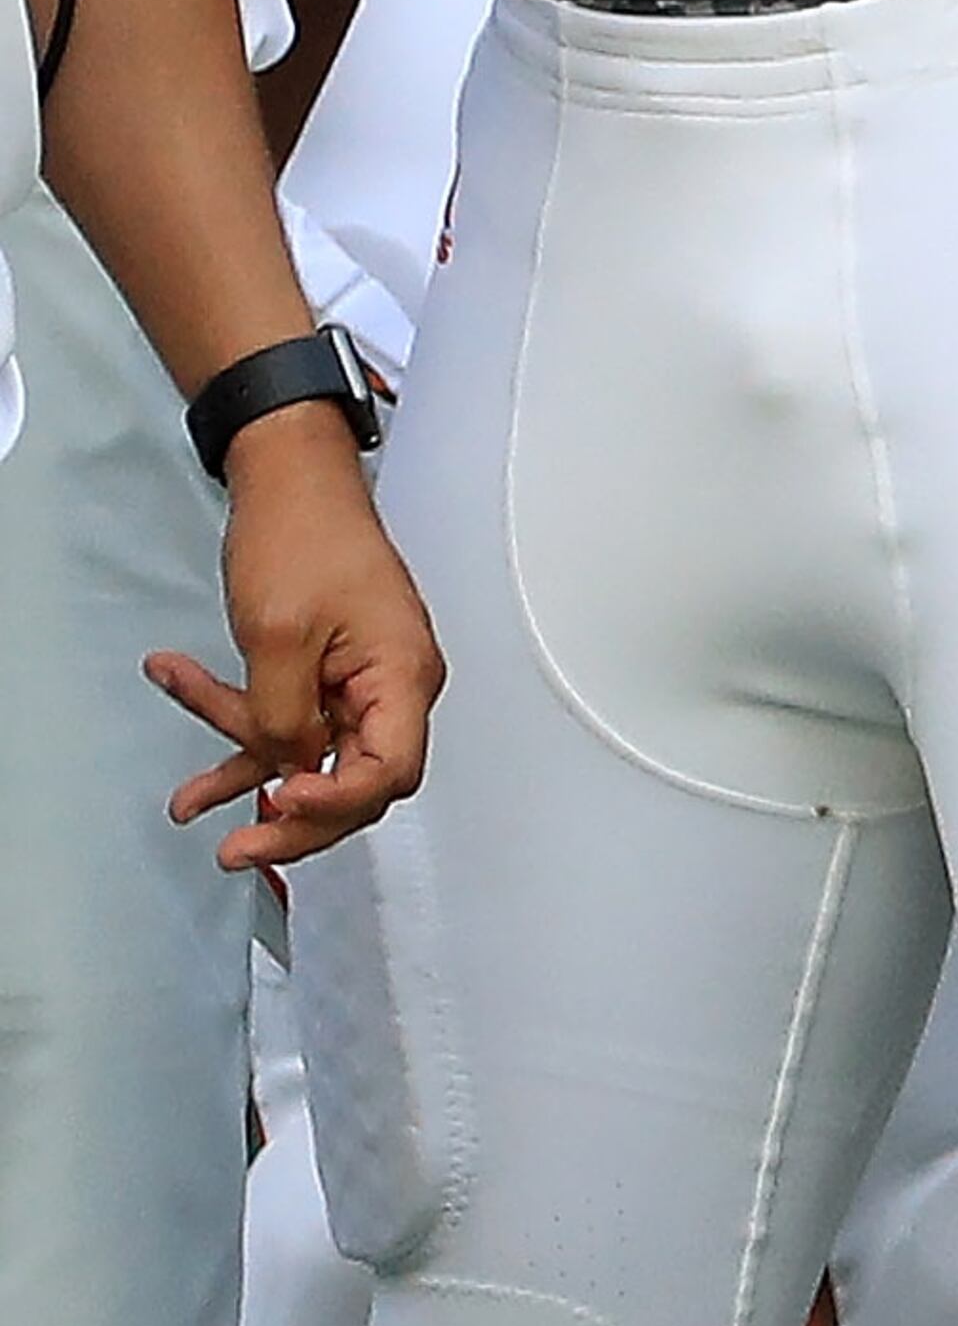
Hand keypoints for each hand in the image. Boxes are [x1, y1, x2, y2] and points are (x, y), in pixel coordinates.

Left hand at [150, 414, 442, 865]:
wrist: (286, 478)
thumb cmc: (302, 534)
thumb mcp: (277, 636)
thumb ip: (282, 717)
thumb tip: (287, 767)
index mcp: (403, 675)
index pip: (388, 771)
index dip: (336, 803)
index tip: (283, 807)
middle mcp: (392, 685)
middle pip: (353, 781)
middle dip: (291, 818)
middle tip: (238, 847)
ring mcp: (358, 681)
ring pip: (309, 754)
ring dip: (246, 773)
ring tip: (191, 802)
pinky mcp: (325, 671)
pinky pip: (285, 720)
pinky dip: (236, 725)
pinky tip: (185, 700)